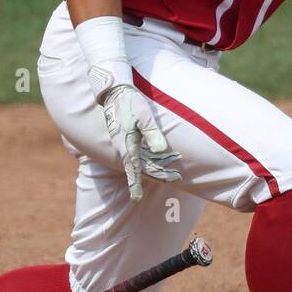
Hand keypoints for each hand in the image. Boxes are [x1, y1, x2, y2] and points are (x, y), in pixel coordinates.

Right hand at [101, 83, 181, 201]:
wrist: (114, 92)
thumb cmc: (129, 102)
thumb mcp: (143, 116)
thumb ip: (152, 133)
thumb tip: (161, 150)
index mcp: (126, 145)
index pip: (134, 170)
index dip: (137, 184)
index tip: (137, 199)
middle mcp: (125, 148)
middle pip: (142, 167)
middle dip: (159, 174)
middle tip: (177, 179)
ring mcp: (126, 144)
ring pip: (143, 160)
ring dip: (158, 166)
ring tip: (175, 172)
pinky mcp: (129, 138)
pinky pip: (142, 152)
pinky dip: (153, 156)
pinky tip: (163, 158)